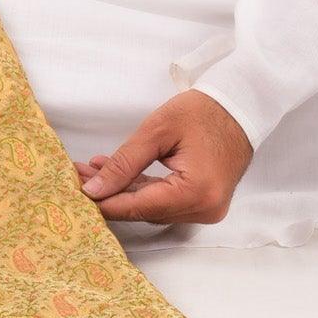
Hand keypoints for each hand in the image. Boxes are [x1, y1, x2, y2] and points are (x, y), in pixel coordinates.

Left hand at [74, 91, 252, 224]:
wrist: (242, 106)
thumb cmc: (204, 111)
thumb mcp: (157, 131)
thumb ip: (123, 163)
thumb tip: (93, 189)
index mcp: (195, 192)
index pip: (138, 206)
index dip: (104, 201)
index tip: (75, 193)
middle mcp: (204, 209)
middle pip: (144, 210)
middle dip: (110, 193)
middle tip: (79, 175)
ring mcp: (207, 209)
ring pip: (153, 208)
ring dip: (124, 191)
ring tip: (94, 170)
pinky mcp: (204, 203)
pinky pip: (166, 203)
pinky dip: (143, 190)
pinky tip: (120, 176)